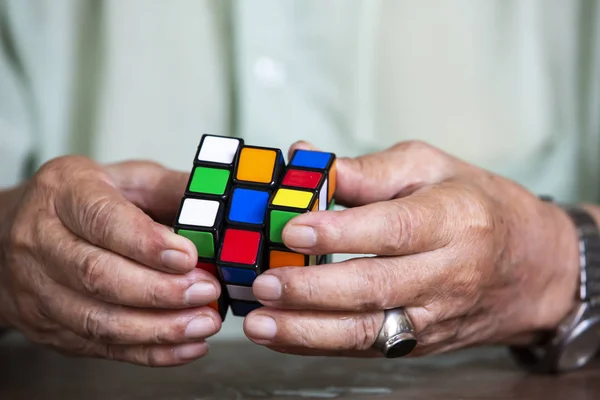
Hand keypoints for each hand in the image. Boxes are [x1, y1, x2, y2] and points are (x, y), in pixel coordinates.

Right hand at [0, 156, 221, 365]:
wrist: (14, 232)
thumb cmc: (81, 201)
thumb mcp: (126, 178)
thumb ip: (172, 189)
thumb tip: (220, 204)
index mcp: (63, 193)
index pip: (102, 220)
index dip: (146, 243)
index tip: (189, 256)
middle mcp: (40, 241)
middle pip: (97, 275)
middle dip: (159, 290)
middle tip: (206, 292)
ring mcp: (38, 288)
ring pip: (97, 320)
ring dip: (158, 329)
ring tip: (204, 323)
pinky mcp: (47, 326)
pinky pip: (99, 347)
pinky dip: (148, 353)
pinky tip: (186, 346)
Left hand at [243, 140, 580, 356]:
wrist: (533, 266)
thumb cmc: (478, 206)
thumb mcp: (431, 168)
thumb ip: (368, 170)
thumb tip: (306, 160)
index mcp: (455, 219)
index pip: (393, 229)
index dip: (340, 233)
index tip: (292, 229)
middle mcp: (449, 274)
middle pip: (376, 288)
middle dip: (313, 290)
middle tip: (263, 282)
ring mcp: (436, 315)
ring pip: (368, 331)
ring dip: (308, 331)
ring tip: (261, 323)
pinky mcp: (423, 341)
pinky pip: (368, 347)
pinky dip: (321, 344)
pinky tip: (283, 335)